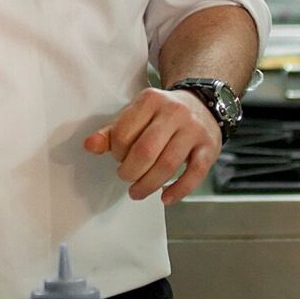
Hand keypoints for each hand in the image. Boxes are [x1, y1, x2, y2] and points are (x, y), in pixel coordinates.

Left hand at [83, 88, 221, 205]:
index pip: (124, 133)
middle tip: (125, 178)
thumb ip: (112, 132)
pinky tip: (165, 198)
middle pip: (146, 151)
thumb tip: (90, 146)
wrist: (202, 103)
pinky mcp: (209, 147)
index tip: (118, 158)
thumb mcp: (136, 115)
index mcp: (150, 100)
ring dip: (149, 185)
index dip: (117, 153)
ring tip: (137, 192)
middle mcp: (174, 112)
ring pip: (168, 164)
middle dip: (130, 172)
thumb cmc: (161, 115)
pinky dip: (178, 190)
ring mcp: (194, 130)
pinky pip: (194, 174)